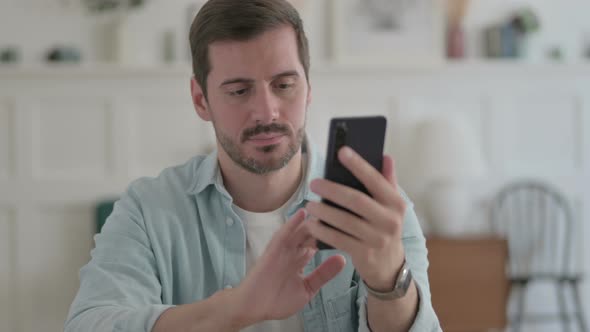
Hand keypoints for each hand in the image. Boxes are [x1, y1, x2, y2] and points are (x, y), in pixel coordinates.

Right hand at [233, 209, 345, 327]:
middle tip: (342, 211)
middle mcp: (293, 251)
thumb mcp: (307, 288)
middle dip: (326, 224)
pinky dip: (292, 224)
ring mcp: (283, 249)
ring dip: (312, 220)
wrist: (253, 307)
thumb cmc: (276, 300)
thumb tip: (343, 260)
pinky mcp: (273, 251)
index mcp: (301, 259)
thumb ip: (324, 274)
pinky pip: (284, 234)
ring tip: (326, 206)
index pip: (319, 243)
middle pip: (313, 233)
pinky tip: (302, 213)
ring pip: (301, 231)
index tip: (349, 224)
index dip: (333, 234)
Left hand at [305, 146, 406, 291]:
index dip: (359, 165)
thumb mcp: (391, 206)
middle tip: (313, 183)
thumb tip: (386, 156)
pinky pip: (338, 239)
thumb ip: (387, 181)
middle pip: (356, 200)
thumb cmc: (385, 227)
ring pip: (344, 221)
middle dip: (332, 190)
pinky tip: (311, 224)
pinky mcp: (364, 253)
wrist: (390, 265)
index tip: (341, 151)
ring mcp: (377, 238)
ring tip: (309, 205)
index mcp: (395, 203)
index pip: (376, 180)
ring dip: (323, 211)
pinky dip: (323, 231)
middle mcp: (389, 220)